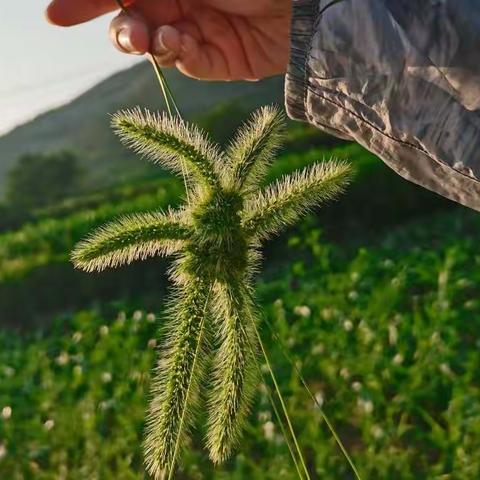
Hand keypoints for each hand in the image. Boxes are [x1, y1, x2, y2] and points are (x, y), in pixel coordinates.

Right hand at [46, 0, 291, 80]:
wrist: (303, 5)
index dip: (85, 2)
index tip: (55, 15)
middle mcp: (178, 2)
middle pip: (131, 21)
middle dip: (122, 30)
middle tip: (131, 35)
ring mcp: (196, 32)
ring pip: (155, 48)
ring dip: (151, 44)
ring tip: (163, 37)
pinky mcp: (217, 61)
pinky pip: (188, 65)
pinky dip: (181, 57)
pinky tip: (186, 44)